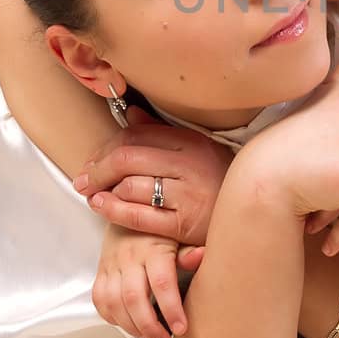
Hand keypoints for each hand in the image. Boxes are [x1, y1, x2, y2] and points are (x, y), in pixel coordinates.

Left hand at [73, 107, 231, 245]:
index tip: (93, 159)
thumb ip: (162, 132)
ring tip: (94, 194)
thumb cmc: (220, 181)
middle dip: (97, 169)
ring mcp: (187, 194)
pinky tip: (101, 206)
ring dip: (104, 190)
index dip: (107, 146)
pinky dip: (113, 210)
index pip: (136, 135)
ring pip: (130, 186)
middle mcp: (189, 164)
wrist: (255, 211)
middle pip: (127, 158)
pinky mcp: (183, 224)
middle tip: (83, 179)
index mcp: (190, 141)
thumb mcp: (197, 149)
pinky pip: (138, 215)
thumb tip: (131, 113)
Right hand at [91, 224, 206, 337]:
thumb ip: (189, 251)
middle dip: (149, 326)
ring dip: (131, 326)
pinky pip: (100, 299)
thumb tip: (202, 256)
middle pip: (134, 298)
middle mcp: (130, 256)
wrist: (130, 206)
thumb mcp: (181, 234)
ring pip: (114, 302)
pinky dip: (112, 317)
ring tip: (149, 336)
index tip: (181, 328)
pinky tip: (127, 324)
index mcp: (154, 248)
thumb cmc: (163, 227)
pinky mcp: (101, 270)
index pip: (162, 283)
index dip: (171, 310)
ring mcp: (112, 264)